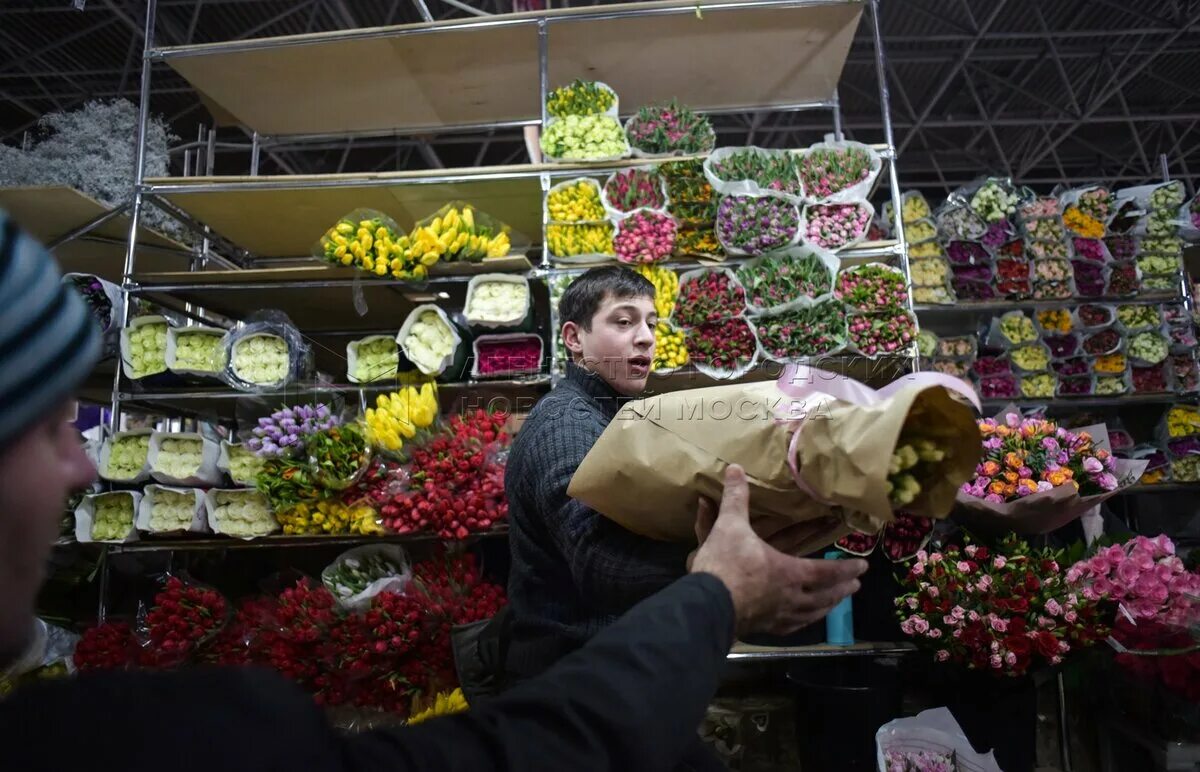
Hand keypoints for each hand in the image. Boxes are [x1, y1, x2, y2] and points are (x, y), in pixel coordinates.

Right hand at [690, 465, 867, 636]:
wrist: (707, 604)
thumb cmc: (725, 565)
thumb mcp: (730, 526)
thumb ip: (736, 498)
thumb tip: (735, 467)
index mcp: (789, 571)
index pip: (826, 571)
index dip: (846, 568)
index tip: (863, 566)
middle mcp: (791, 596)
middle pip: (824, 595)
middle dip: (842, 589)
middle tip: (856, 585)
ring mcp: (778, 615)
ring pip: (811, 613)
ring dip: (827, 607)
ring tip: (835, 604)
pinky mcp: (764, 628)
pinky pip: (791, 627)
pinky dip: (802, 622)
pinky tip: (801, 621)